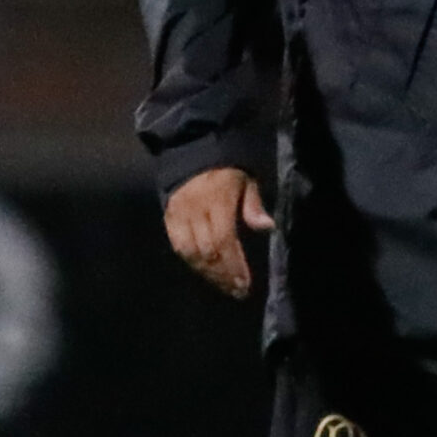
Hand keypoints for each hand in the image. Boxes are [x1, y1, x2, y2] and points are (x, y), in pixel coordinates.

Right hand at [163, 166, 268, 299]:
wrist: (191, 146)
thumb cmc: (227, 166)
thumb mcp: (246, 178)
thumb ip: (253, 204)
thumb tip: (268, 227)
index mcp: (218, 200)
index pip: (224, 240)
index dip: (234, 265)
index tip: (244, 283)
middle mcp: (195, 210)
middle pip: (207, 251)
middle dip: (223, 274)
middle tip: (236, 290)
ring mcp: (179, 214)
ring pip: (190, 252)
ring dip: (207, 272)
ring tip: (223, 284)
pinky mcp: (168, 216)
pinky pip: (177, 245)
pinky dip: (190, 260)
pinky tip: (204, 270)